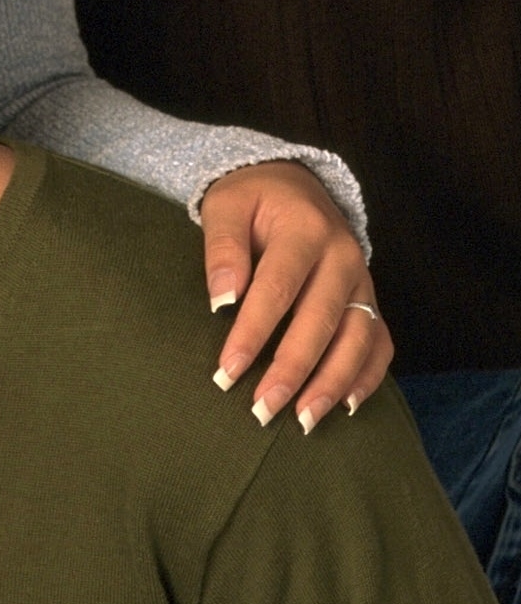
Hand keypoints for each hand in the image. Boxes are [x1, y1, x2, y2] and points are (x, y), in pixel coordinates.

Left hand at [199, 161, 394, 430]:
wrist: (294, 182)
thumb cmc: (252, 198)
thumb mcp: (225, 206)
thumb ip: (222, 248)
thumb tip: (222, 300)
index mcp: (306, 229)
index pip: (278, 289)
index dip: (252, 333)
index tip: (227, 371)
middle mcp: (344, 256)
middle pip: (321, 321)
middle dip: (292, 370)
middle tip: (262, 409)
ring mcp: (363, 279)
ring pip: (358, 339)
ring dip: (332, 383)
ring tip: (303, 420)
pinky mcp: (370, 297)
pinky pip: (380, 342)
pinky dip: (368, 376)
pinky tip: (347, 406)